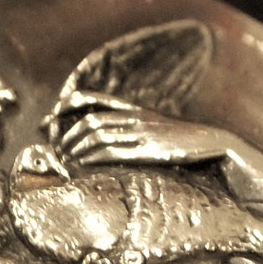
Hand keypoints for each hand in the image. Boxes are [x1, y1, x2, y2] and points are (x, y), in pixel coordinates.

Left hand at [55, 96, 237, 166]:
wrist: (213, 143)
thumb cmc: (182, 141)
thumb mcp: (155, 127)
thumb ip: (131, 129)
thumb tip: (105, 141)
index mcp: (134, 109)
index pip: (91, 99)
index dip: (66, 108)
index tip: (50, 123)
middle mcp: (134, 116)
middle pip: (89, 120)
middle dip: (66, 135)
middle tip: (56, 149)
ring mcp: (141, 132)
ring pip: (96, 134)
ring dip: (75, 148)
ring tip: (66, 160)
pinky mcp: (148, 150)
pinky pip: (111, 151)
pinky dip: (91, 157)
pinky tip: (82, 164)